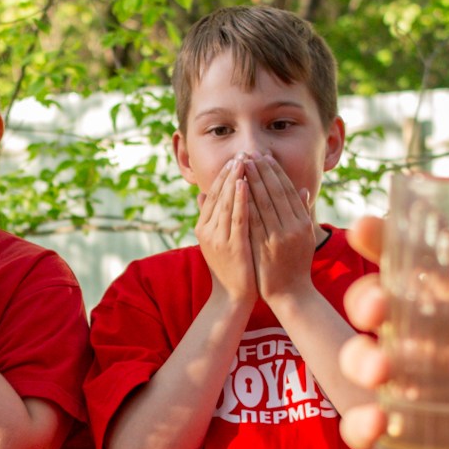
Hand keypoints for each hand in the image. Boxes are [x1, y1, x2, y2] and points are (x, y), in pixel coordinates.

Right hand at [195, 161, 256, 310]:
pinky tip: (246, 184)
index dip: (223, 175)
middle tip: (241, 152)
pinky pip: (237, 218)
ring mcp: (218, 238)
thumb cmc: (228, 268)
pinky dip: (240, 199)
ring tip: (243, 161)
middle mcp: (207, 230)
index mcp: (204, 227)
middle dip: (230, 172)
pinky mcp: (232, 245)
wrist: (232, 297)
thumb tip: (202, 194)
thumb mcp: (215, 240)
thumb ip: (209, 217)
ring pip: (227, 202)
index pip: (213, 194)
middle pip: (219, 194)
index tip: (234, 158)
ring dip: (235, 179)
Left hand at [245, 154, 316, 307]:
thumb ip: (303, 213)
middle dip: (262, 171)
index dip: (276, 172)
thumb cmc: (296, 265)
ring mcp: (279, 237)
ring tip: (242, 164)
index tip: (265, 157)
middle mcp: (293, 227)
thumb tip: (304, 190)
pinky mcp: (265, 247)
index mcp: (303, 223)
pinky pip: (253, 220)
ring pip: (264, 202)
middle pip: (275, 192)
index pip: (288, 190)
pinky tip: (236, 189)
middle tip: (250, 154)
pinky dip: (245, 202)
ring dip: (252, 181)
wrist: (291, 294)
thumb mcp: (305, 238)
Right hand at [335, 215, 448, 448]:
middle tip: (376, 308)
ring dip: (360, 358)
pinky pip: (362, 424)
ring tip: (381, 369)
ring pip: (360, 360)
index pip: (413, 267)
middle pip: (376, 308)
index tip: (365, 228)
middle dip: (365, 300)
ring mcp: (405, 387)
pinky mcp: (397, 433)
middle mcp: (422, 343)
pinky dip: (361, 423)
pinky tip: (376, 424)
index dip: (384, 242)